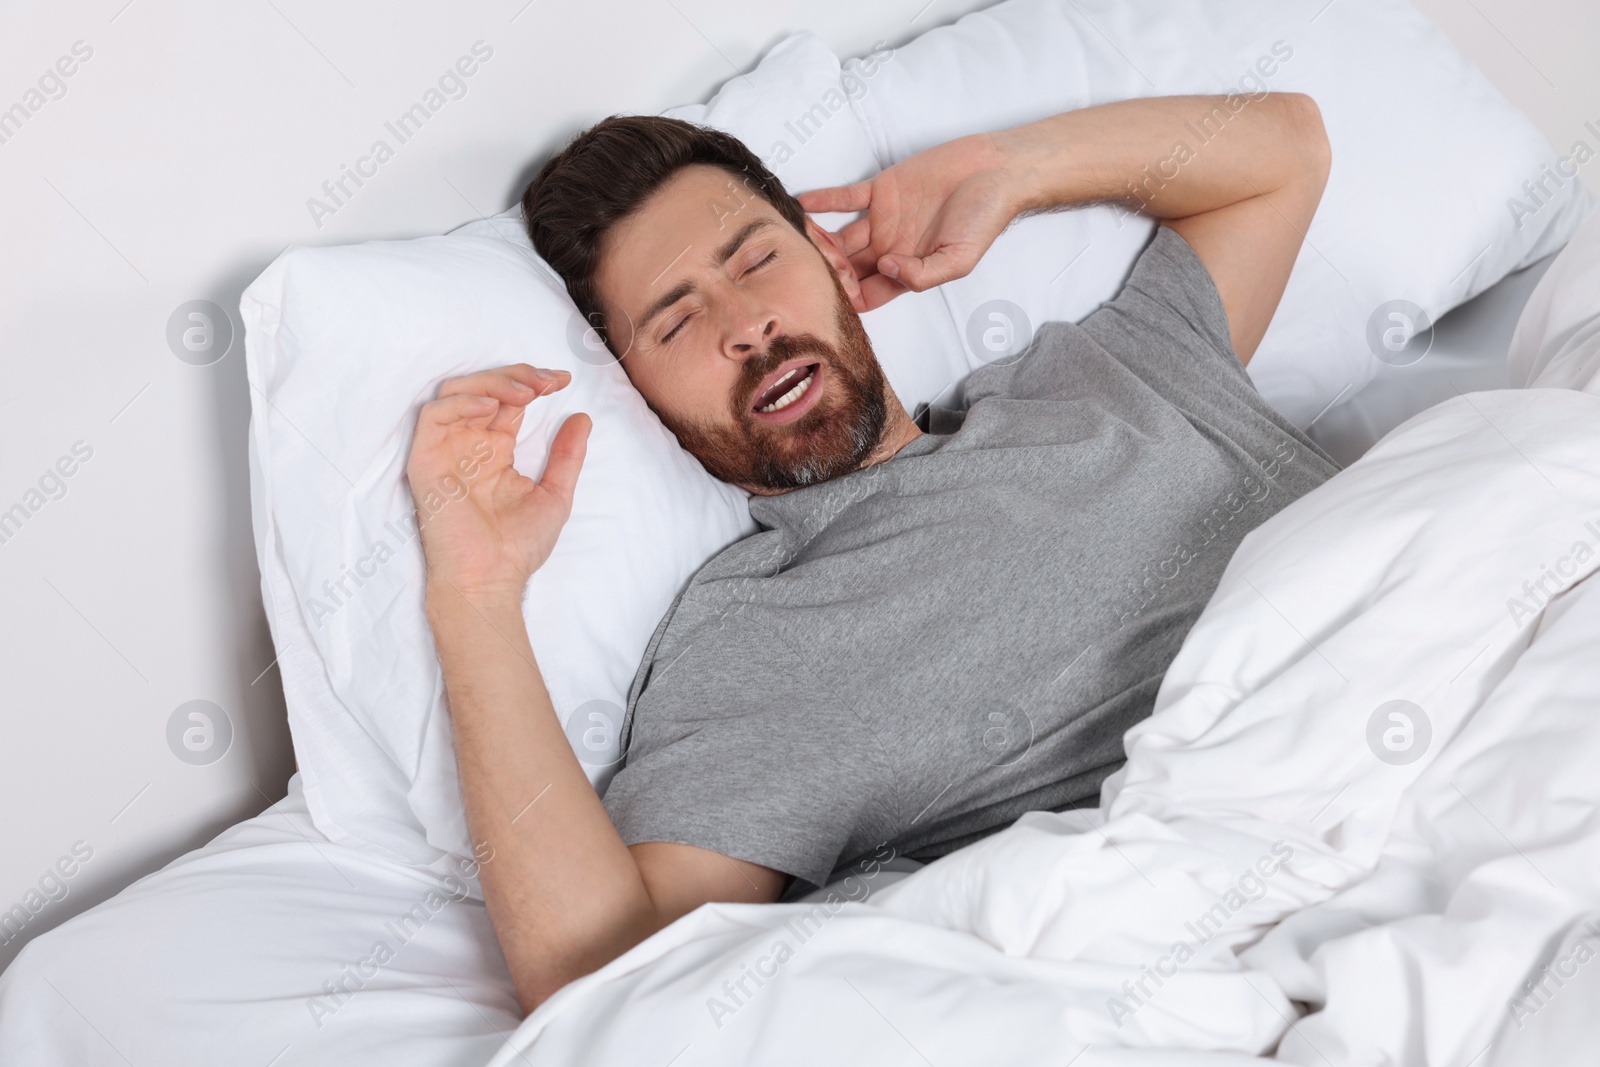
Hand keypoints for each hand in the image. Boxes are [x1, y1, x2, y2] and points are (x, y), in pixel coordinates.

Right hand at [406, 363, 589, 603]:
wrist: (489, 580)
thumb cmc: (517, 547)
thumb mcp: (555, 494)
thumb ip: (566, 456)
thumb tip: (583, 417)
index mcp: (495, 450)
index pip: (509, 401)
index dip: (533, 383)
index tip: (563, 381)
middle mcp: (469, 445)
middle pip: (484, 388)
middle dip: (516, 376)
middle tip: (546, 382)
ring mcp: (446, 450)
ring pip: (456, 392)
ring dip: (492, 383)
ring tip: (526, 393)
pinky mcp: (426, 461)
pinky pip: (433, 416)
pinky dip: (460, 403)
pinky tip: (490, 409)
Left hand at [799, 132, 1018, 310]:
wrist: (995, 171)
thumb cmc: (985, 218)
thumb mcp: (959, 260)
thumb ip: (922, 275)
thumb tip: (887, 269)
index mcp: (906, 271)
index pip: (866, 295)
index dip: (849, 297)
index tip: (837, 293)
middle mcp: (889, 249)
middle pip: (846, 269)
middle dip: (828, 272)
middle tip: (813, 266)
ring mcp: (882, 220)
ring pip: (840, 236)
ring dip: (820, 240)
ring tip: (802, 240)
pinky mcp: (880, 189)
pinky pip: (844, 198)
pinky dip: (822, 201)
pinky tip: (803, 204)